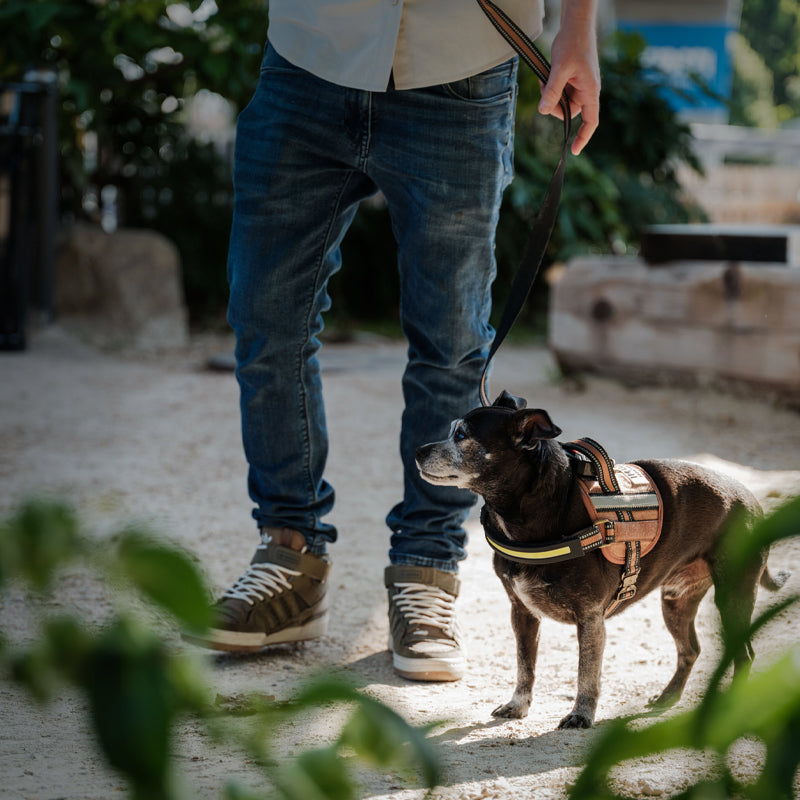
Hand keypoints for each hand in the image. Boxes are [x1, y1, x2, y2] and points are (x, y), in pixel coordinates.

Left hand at [538, 2, 600, 155]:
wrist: (575, 25)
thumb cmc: (573, 44)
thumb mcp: (559, 69)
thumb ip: (552, 91)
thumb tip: (543, 111)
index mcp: (590, 91)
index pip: (591, 121)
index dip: (583, 137)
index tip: (574, 151)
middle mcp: (587, 90)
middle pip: (568, 112)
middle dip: (554, 106)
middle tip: (544, 88)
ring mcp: (579, 85)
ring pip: (561, 102)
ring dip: (550, 95)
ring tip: (546, 77)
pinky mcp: (572, 80)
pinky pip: (559, 92)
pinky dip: (551, 87)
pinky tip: (547, 74)